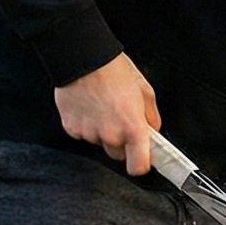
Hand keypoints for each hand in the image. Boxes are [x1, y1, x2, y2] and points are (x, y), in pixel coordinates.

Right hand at [54, 53, 160, 174]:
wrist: (83, 57)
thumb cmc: (113, 69)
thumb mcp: (144, 89)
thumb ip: (151, 116)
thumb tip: (153, 131)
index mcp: (132, 127)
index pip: (138, 167)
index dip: (140, 163)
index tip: (141, 158)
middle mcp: (111, 135)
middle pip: (118, 155)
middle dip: (121, 143)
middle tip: (120, 120)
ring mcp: (89, 133)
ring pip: (99, 143)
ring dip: (102, 132)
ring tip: (102, 107)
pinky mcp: (72, 128)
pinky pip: (82, 134)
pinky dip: (85, 125)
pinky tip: (88, 107)